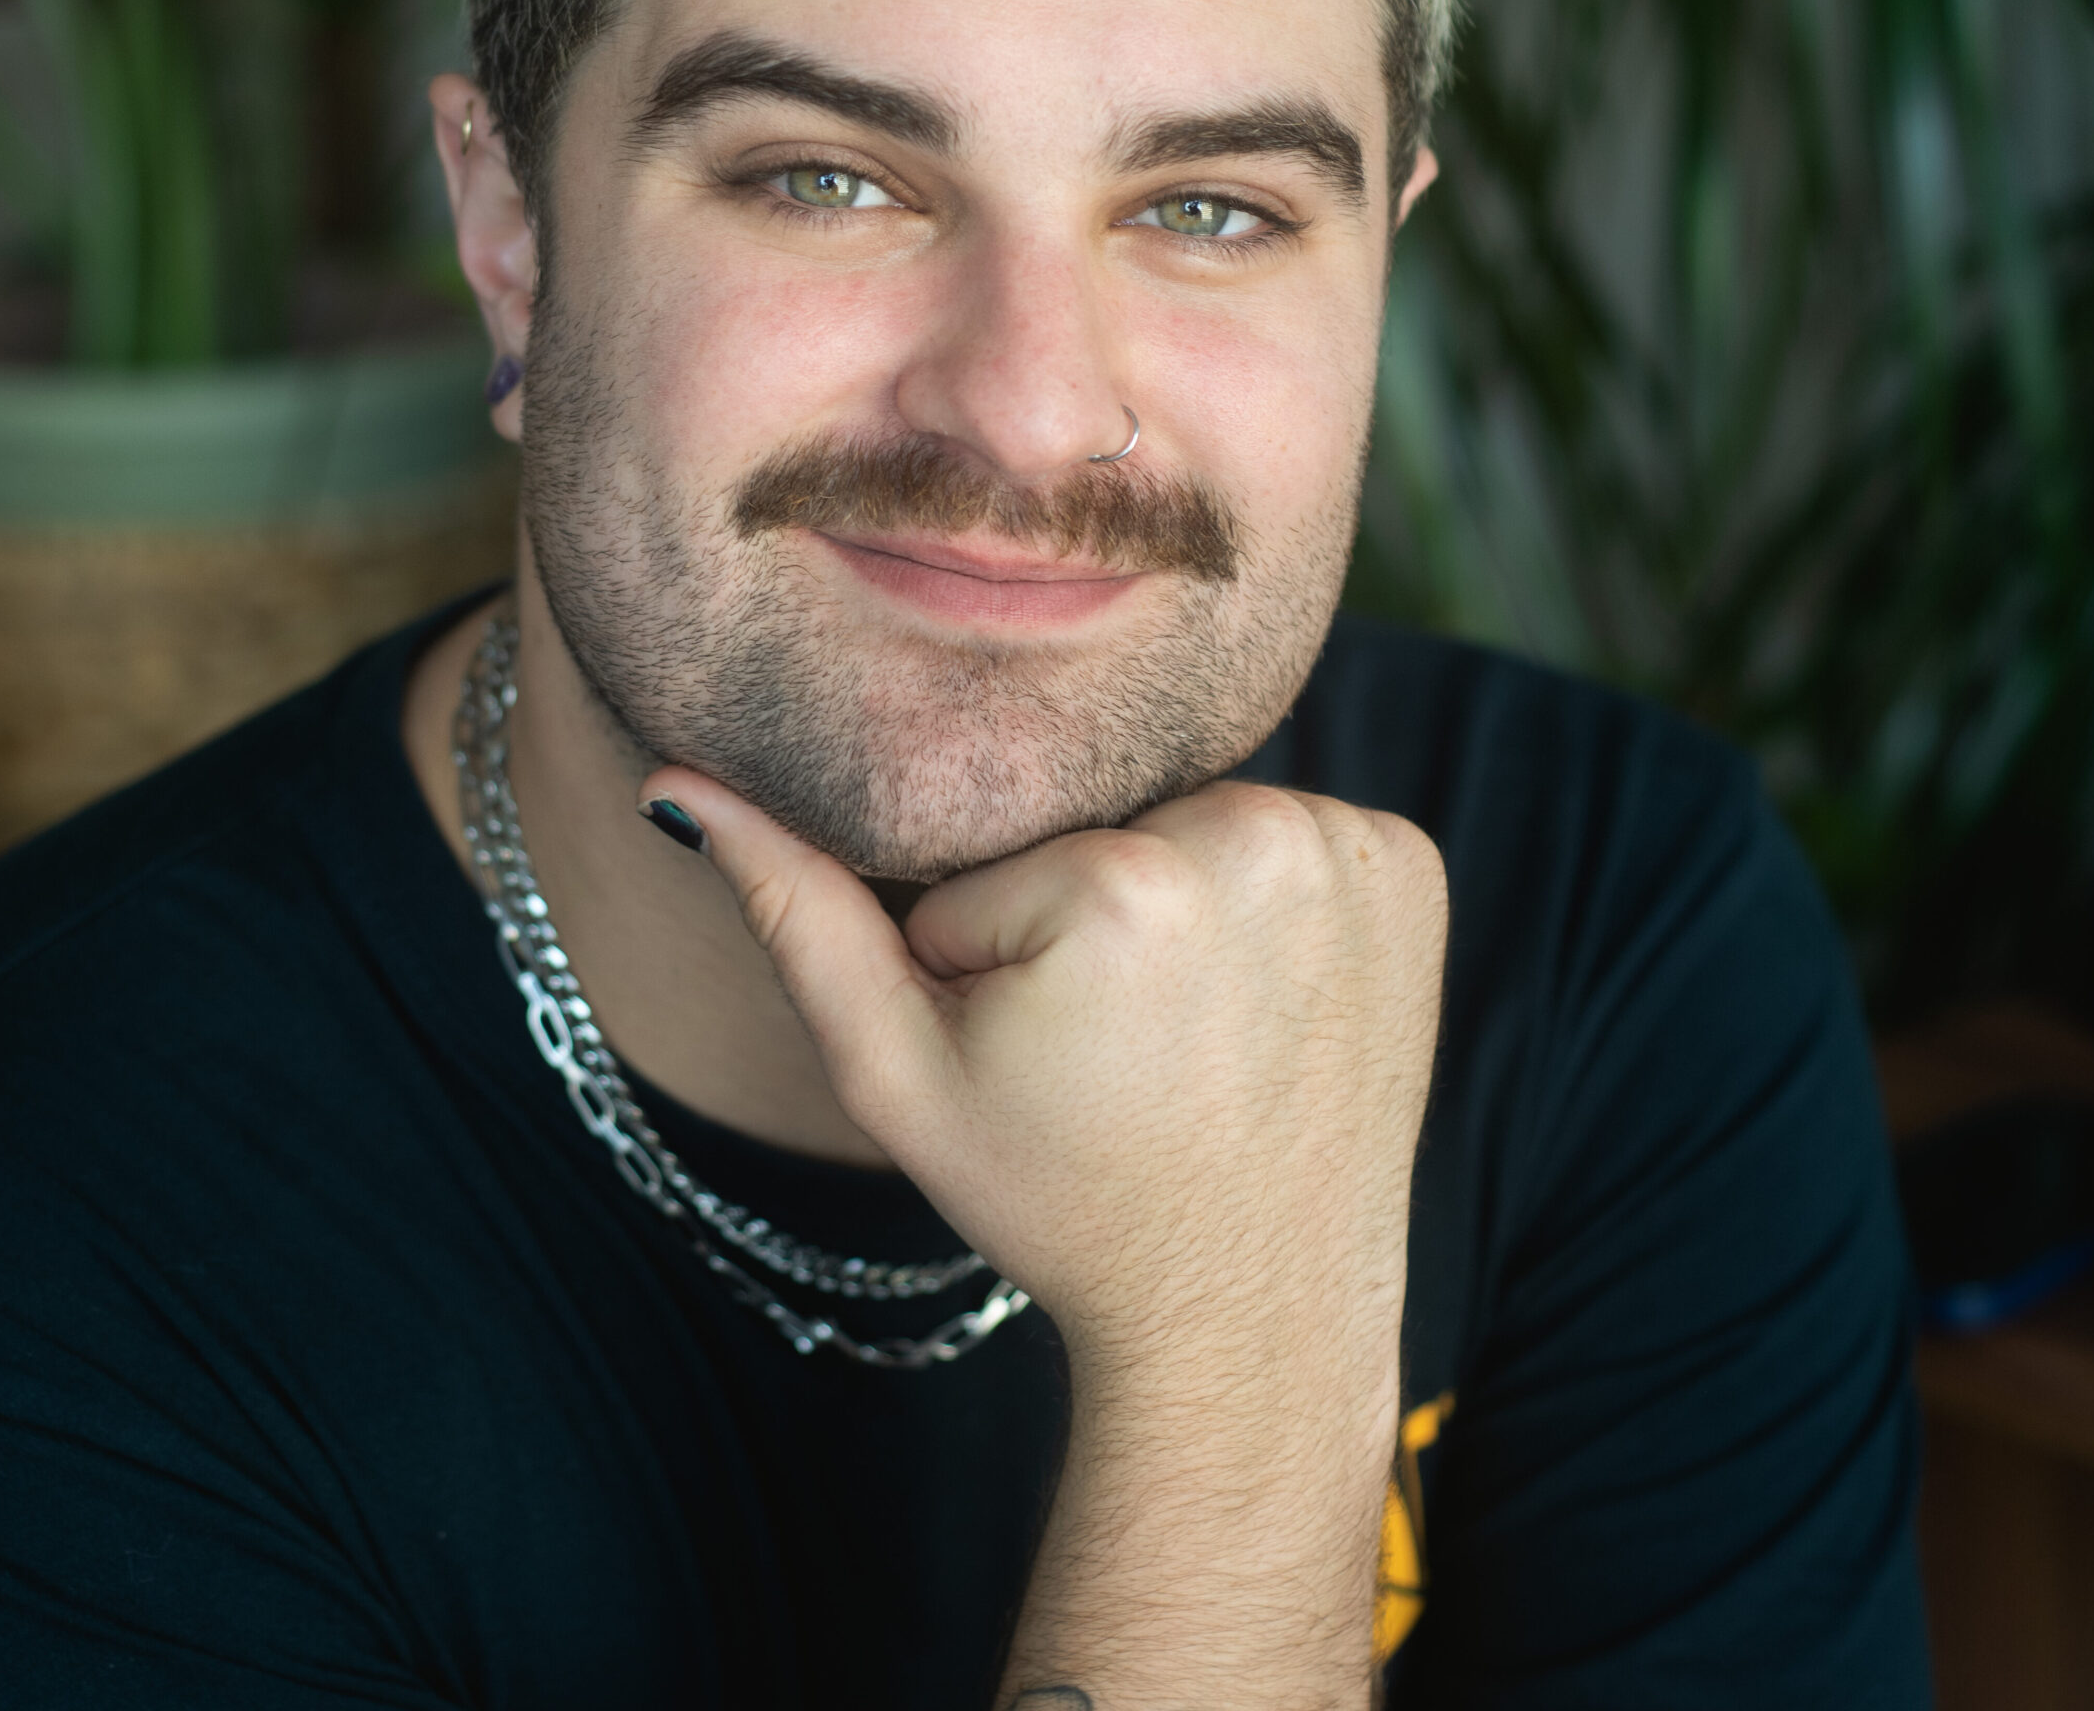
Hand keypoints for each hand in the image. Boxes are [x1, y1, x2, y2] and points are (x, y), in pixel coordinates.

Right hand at [638, 769, 1447, 1377]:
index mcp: (1129, 884)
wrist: (1250, 1313)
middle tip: (1119, 1041)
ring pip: (1195, 814)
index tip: (1043, 1046)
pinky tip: (1263, 1001)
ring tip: (1191, 1025)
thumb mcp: (898, 1073)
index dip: (989, 949)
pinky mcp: (1412, 864)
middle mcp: (1262, 836)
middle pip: (1104, 818)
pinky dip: (1269, 894)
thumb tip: (681, 779)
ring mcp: (1355, 849)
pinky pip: (1291, 826)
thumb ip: (793, 913)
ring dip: (1177, 894)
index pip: (999, 856)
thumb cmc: (1061, 1197)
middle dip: (1086, 905)